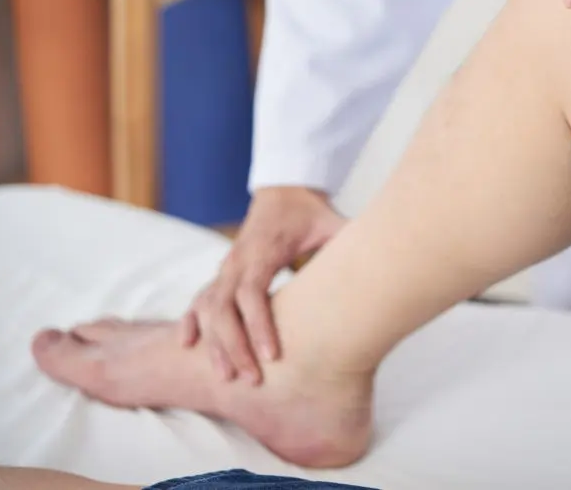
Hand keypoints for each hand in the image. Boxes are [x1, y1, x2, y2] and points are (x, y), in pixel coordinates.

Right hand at [180, 186, 346, 383]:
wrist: (284, 192)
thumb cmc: (311, 214)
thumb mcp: (333, 223)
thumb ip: (349, 241)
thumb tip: (382, 260)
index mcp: (263, 251)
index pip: (252, 293)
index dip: (259, 325)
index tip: (272, 355)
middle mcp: (237, 260)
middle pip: (224, 308)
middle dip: (234, 346)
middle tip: (251, 379)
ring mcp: (226, 267)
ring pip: (209, 308)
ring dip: (215, 342)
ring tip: (226, 377)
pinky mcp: (222, 272)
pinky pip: (200, 298)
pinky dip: (192, 321)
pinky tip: (188, 345)